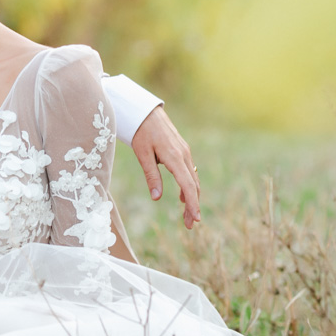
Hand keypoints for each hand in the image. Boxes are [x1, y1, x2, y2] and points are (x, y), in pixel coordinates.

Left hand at [130, 106, 200, 227]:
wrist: (145, 110)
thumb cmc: (140, 132)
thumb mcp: (142, 155)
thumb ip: (151, 176)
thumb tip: (156, 198)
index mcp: (175, 157)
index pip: (188, 185)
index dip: (192, 203)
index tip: (195, 219)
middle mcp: (184, 155)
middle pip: (193, 185)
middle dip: (193, 206)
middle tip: (189, 225)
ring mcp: (184, 152)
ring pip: (193, 179)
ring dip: (191, 198)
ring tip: (187, 215)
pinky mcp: (182, 150)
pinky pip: (189, 172)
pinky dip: (189, 186)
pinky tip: (183, 197)